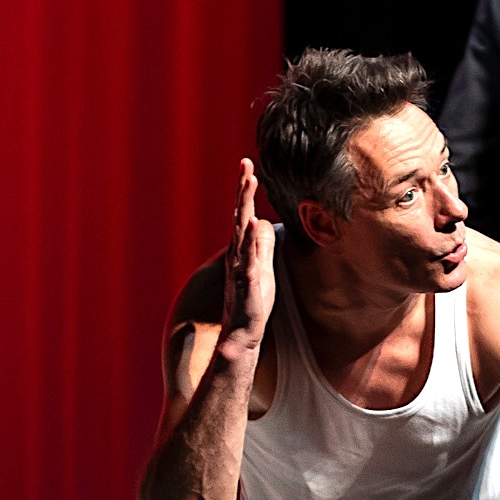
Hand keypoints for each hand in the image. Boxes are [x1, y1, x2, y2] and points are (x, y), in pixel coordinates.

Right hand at [220, 159, 276, 359]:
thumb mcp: (262, 266)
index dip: (245, 191)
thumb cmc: (252, 301)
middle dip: (243, 190)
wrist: (242, 334)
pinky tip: (252, 225)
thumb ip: (261, 244)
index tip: (248, 165)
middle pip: (239, 216)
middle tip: (246, 165)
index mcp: (241, 249)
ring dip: (244, 207)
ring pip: (241, 232)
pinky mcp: (247, 284)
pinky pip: (248, 260)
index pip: (243, 214)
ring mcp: (240, 268)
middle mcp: (237, 254)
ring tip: (248, 183)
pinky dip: (249, 241)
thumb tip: (260, 222)